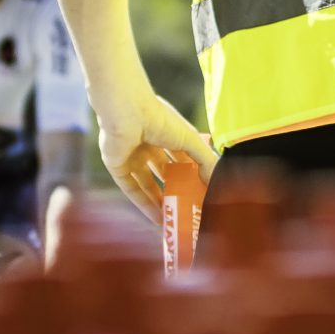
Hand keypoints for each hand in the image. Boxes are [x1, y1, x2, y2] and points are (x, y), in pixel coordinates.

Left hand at [96, 93, 217, 220]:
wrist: (126, 113)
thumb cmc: (161, 120)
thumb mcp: (191, 140)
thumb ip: (205, 161)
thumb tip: (217, 182)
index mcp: (167, 133)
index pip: (181, 159)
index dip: (191, 175)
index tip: (201, 193)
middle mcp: (149, 144)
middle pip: (164, 172)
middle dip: (175, 190)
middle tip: (187, 210)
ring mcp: (132, 155)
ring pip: (147, 183)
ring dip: (159, 201)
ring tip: (172, 220)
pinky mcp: (117, 166)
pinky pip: (131, 188)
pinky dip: (144, 204)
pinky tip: (157, 218)